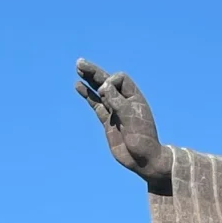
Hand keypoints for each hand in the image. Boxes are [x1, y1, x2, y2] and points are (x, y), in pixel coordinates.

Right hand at [75, 59, 167, 181]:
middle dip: (94, 72)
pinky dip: (87, 96)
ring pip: (99, 92)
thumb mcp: (131, 117)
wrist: (143, 160)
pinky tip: (78, 86)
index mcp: (134, 97)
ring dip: (89, 81)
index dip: (109, 81)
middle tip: (79, 62)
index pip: (120, 79)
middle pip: (107, 82)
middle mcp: (124, 102)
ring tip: (78, 68)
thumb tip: (104, 86)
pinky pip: (95, 105)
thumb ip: (117, 101)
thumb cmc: (142, 138)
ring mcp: (115, 111)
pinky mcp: (107, 122)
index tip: (105, 94)